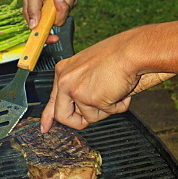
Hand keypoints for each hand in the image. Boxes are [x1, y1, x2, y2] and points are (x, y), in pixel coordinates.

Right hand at [23, 0, 77, 41]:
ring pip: (67, 12)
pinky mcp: (67, 2)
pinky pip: (73, 3)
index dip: (46, 37)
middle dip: (61, 9)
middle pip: (57, 21)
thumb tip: (32, 26)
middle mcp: (46, 12)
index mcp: (34, 12)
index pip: (38, 30)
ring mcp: (57, 7)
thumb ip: (33, 9)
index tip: (54, 38)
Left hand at [40, 34, 173, 131]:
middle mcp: (65, 80)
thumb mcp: (90, 69)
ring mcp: (76, 90)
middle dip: (78, 121)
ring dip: (105, 109)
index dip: (49, 116)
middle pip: (62, 115)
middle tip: (91, 117)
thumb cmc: (118, 55)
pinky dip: (118, 106)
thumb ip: (79, 87)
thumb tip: (77, 109)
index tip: (45, 127)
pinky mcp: (90, 99)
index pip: (52, 99)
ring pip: (88, 117)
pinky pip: (106, 114)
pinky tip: (121, 91)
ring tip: (114, 91)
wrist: (131, 51)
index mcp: (64, 71)